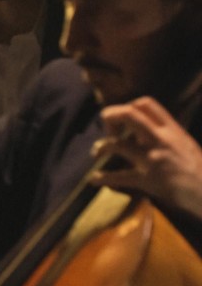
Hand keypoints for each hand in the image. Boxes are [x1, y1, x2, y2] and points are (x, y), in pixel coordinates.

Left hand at [93, 97, 201, 221]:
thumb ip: (166, 135)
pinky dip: (102, 178)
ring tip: (96, 152)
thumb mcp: (185, 144)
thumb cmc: (198, 169)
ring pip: (117, 144)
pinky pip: (119, 177)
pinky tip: (94, 179)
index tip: (122, 120)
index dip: (127, 107)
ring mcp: (153, 159)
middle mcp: (161, 140)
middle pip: (129, 114)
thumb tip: (142, 132)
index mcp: (172, 130)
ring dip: (101, 146)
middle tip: (106, 129)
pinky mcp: (148, 180)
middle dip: (110, 116)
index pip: (146, 104)